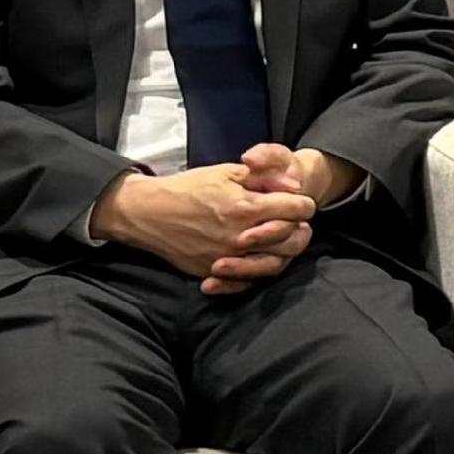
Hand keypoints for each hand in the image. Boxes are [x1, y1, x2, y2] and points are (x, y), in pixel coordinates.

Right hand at [95, 159, 315, 293]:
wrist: (149, 213)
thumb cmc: (188, 189)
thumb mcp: (226, 172)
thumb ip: (263, 177)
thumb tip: (294, 185)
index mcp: (246, 207)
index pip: (295, 210)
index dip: (304, 204)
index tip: (303, 203)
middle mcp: (240, 237)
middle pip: (291, 239)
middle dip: (300, 228)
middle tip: (297, 222)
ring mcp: (228, 258)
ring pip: (274, 263)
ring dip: (284, 251)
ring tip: (282, 240)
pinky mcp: (214, 271)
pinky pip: (247, 281)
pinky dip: (258, 272)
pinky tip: (260, 260)